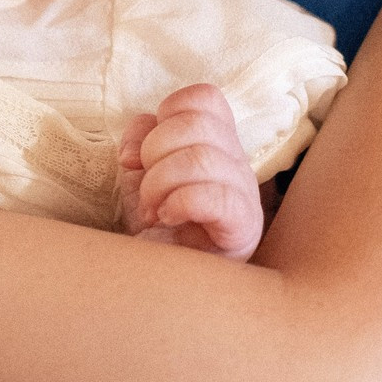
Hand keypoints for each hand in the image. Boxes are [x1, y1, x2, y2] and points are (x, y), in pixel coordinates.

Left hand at [116, 84, 263, 261]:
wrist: (162, 283)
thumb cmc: (158, 227)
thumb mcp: (140, 174)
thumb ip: (140, 141)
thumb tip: (136, 146)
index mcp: (218, 143)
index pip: (205, 98)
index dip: (167, 115)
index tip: (143, 153)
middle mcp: (237, 163)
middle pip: (199, 124)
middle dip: (155, 151)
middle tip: (146, 187)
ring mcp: (245, 196)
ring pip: (202, 157)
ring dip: (160, 182)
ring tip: (152, 209)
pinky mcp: (243, 229)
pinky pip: (215, 197)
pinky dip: (179, 202)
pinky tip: (166, 218)